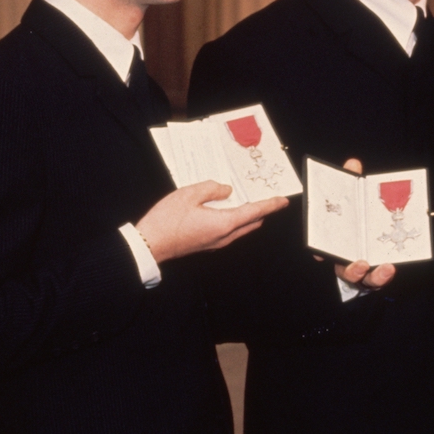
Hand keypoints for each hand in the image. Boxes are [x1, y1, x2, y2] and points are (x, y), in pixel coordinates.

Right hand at [136, 180, 287, 262]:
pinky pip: (229, 231)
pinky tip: (224, 208)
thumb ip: (212, 188)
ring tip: (244, 198)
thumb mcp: (189, 194)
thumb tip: (226, 190)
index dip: (271, 205)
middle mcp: (225, 236)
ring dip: (246, 215)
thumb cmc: (167, 220)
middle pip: (251, 222)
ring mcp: (216, 243)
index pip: (255, 212)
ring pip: (241, 228)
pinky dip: (234, 220)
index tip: (283, 200)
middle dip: (261, 209)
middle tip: (263, 194)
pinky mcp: (207, 244)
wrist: (150, 245)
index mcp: (225, 223)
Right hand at [307, 157, 395, 289]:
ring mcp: (362, 269)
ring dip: (374, 277)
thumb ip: (352, 182)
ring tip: (386, 268)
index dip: (320, 253)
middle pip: (344, 270)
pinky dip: (385, 275)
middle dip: (351, 269)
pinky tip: (391, 266)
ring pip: (364, 279)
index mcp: (336, 242)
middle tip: (360, 263)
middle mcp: (346, 259)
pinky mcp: (377, 273)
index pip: (322, 251)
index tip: (321, 254)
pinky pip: (379, 279)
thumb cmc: (357, 215)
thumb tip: (353, 164)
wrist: (373, 227)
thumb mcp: (355, 197)